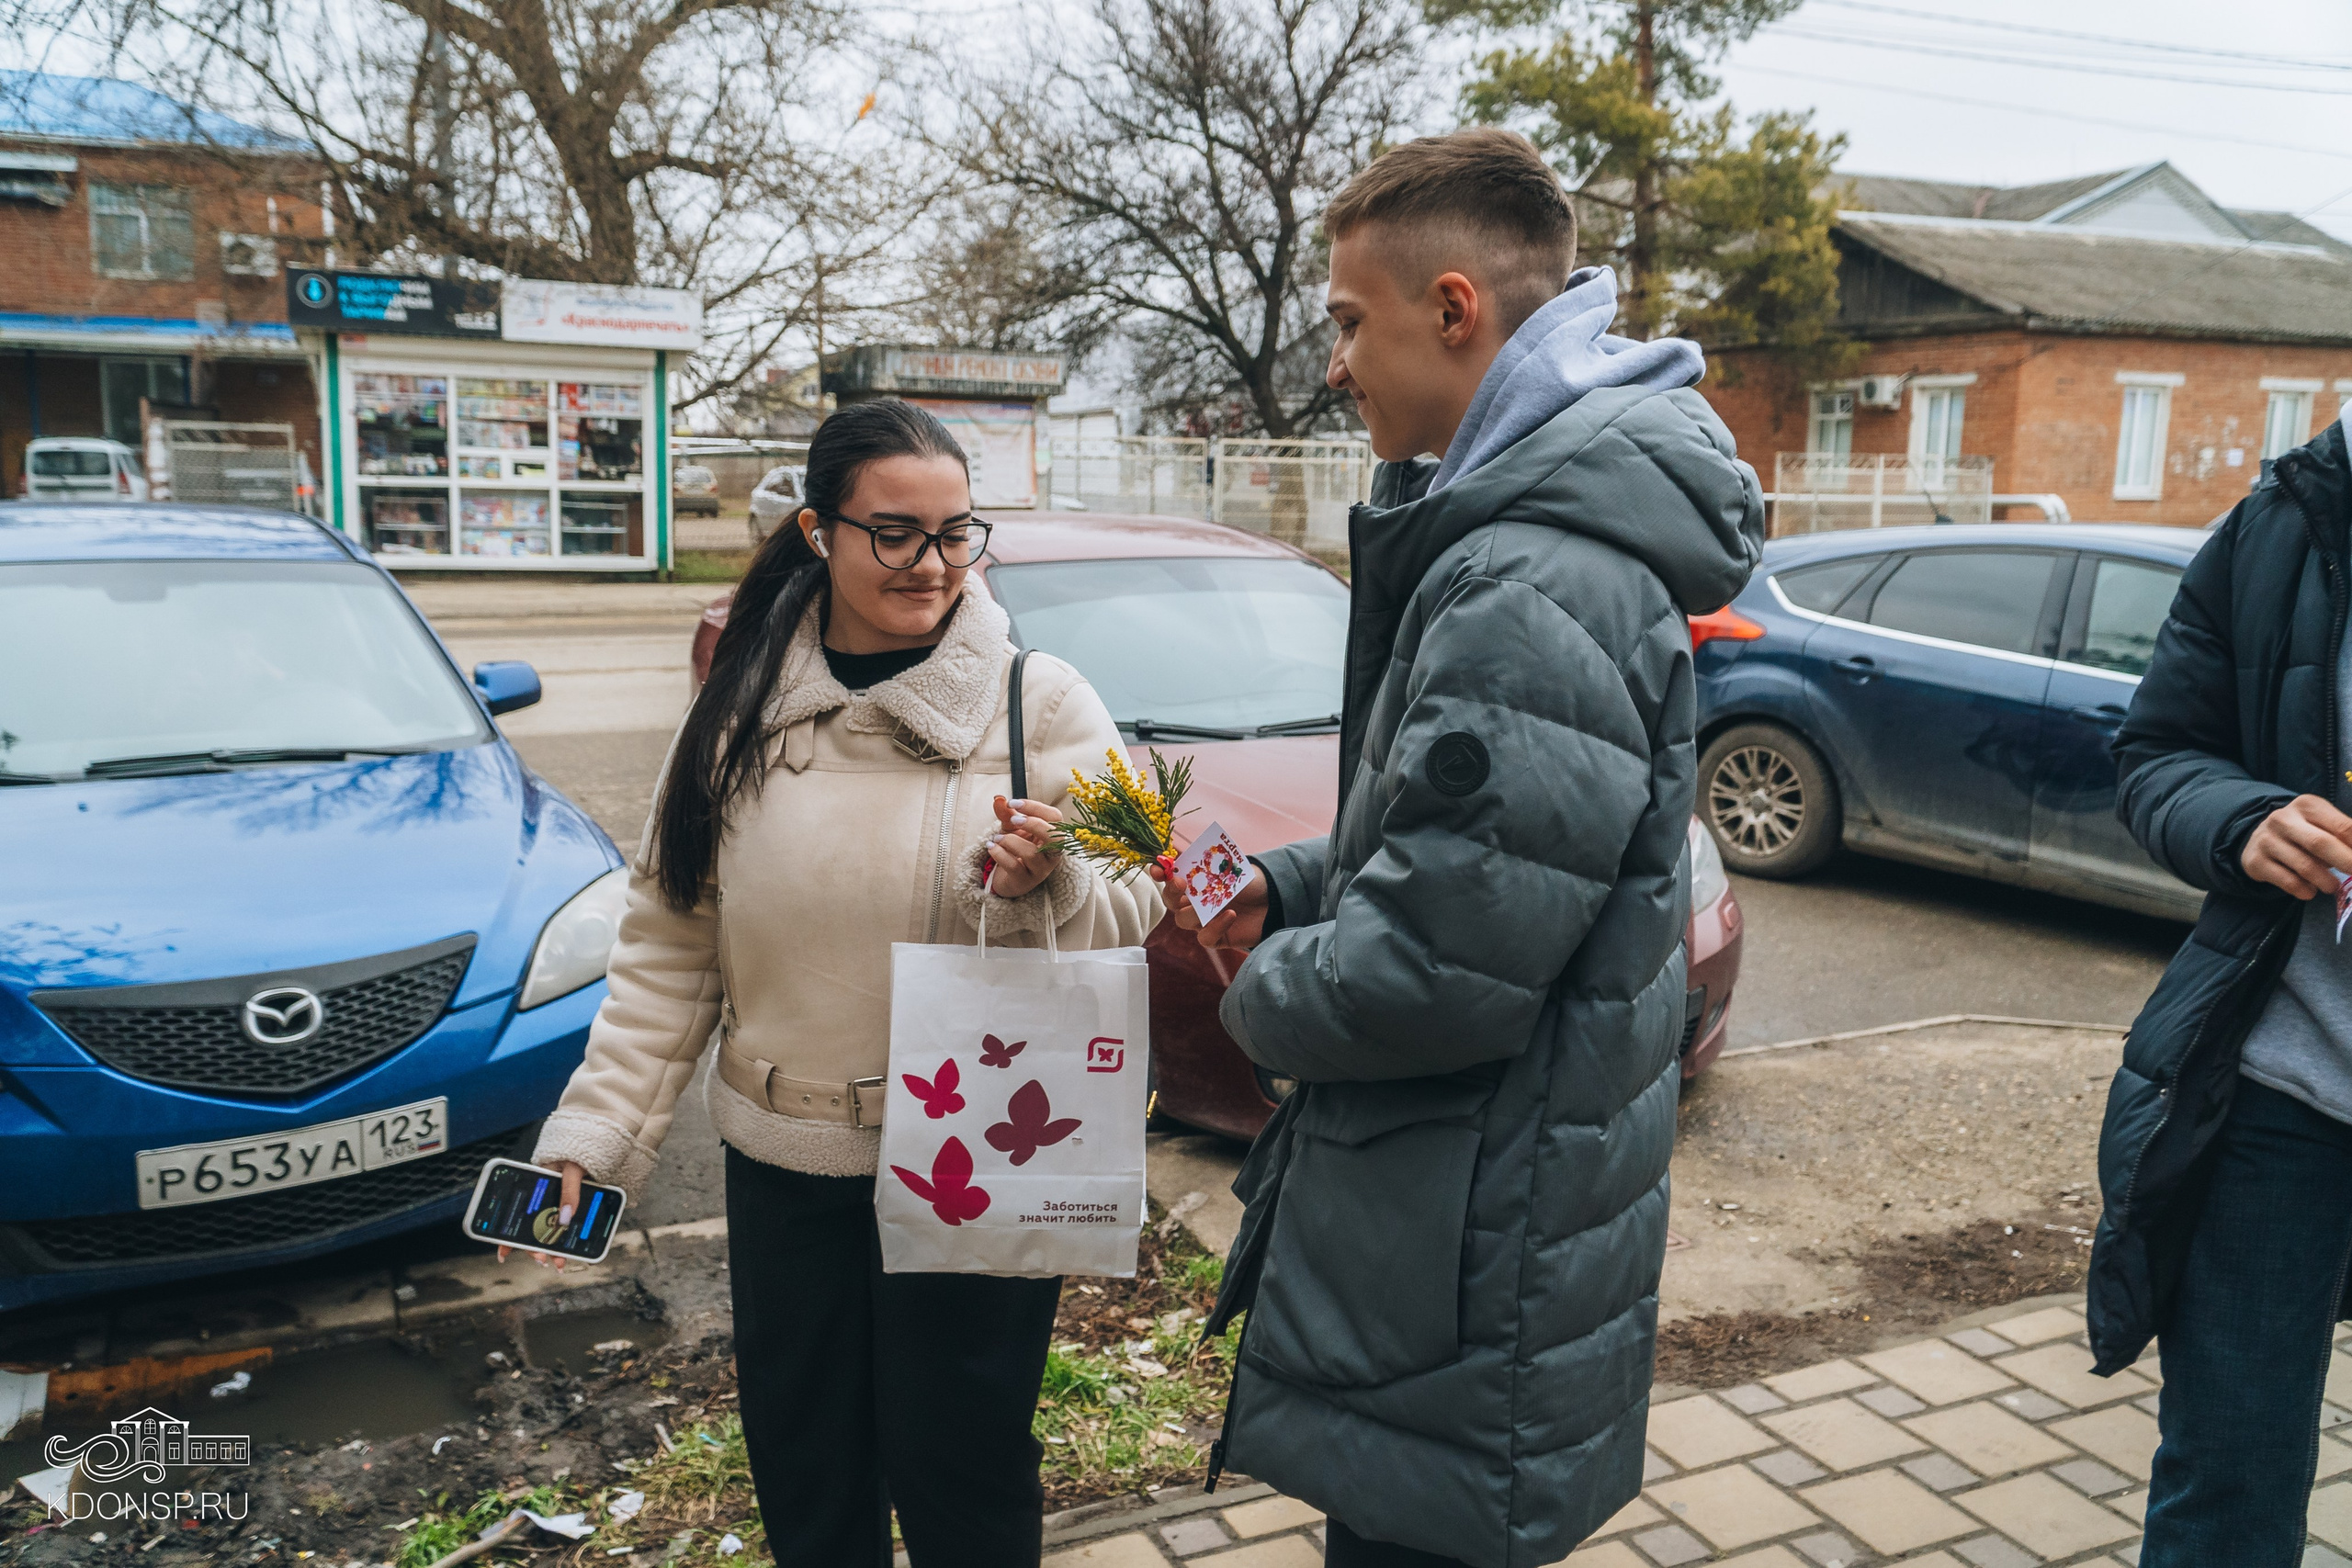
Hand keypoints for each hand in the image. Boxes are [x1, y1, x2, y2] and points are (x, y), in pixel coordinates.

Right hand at [496, 1160, 582, 1270]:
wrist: (597, 1142)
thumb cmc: (578, 1152)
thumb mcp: (573, 1168)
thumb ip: (569, 1190)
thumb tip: (565, 1218)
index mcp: (535, 1187)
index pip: (515, 1215)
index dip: (506, 1236)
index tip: (503, 1255)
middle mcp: (543, 1199)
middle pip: (533, 1229)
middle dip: (535, 1248)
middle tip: (543, 1261)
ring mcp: (557, 1203)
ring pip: (550, 1231)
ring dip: (552, 1249)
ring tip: (559, 1264)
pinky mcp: (571, 1206)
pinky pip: (566, 1226)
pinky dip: (567, 1240)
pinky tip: (571, 1252)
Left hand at [983, 796, 1063, 898]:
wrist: (1007, 876)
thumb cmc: (1015, 847)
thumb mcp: (1011, 827)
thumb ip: (1006, 813)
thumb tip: (998, 798)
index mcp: (1053, 835)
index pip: (1055, 817)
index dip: (1035, 807)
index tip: (1013, 803)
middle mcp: (1052, 853)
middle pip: (1056, 837)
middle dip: (1034, 824)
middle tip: (1013, 820)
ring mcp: (1040, 869)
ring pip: (1032, 854)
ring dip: (1010, 841)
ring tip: (996, 838)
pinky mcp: (1025, 881)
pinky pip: (1014, 867)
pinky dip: (1000, 854)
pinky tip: (991, 846)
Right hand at [1147, 858, 1269, 951]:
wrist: (1274, 899)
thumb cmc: (1250, 882)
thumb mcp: (1231, 868)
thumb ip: (1210, 867)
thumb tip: (1188, 861)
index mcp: (1193, 882)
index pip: (1168, 878)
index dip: (1160, 874)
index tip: (1158, 870)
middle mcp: (1193, 902)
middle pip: (1170, 902)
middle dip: (1171, 893)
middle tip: (1181, 884)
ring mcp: (1203, 922)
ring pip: (1184, 920)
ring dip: (1195, 911)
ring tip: (1217, 902)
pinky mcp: (1216, 938)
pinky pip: (1205, 937)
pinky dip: (1215, 927)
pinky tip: (1231, 916)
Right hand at [2242, 794, 2351, 898]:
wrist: (2259, 839)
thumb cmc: (2302, 832)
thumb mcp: (2322, 823)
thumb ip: (2344, 834)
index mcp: (2307, 805)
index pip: (2343, 826)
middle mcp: (2283, 819)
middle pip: (2321, 843)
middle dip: (2346, 862)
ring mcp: (2267, 840)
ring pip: (2305, 866)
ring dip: (2326, 881)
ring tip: (2332, 887)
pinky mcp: (2256, 861)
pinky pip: (2288, 882)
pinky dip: (2305, 890)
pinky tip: (2310, 890)